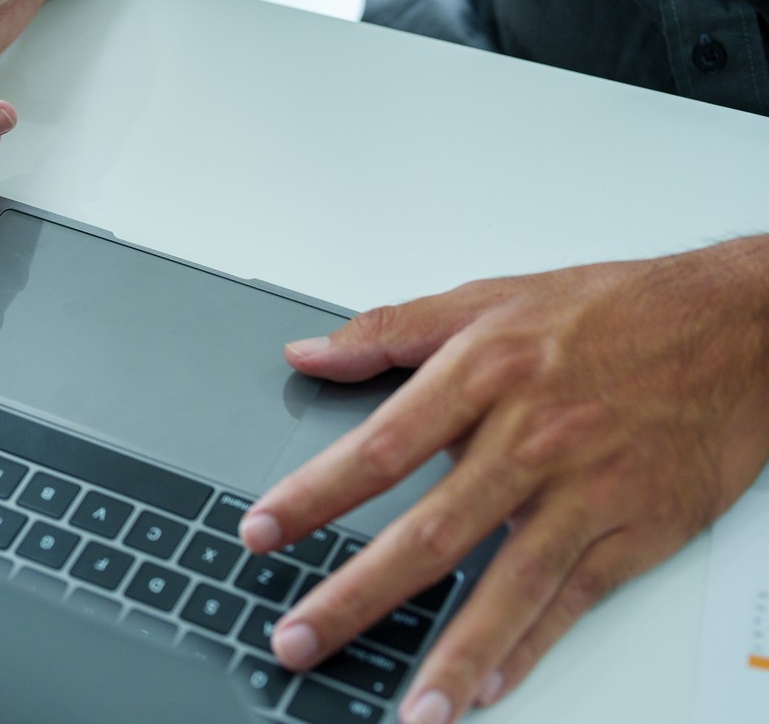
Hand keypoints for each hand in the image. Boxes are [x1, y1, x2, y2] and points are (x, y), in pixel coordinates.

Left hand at [238, 239, 768, 722]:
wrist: (736, 328)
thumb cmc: (612, 311)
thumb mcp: (489, 299)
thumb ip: (390, 330)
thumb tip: (307, 352)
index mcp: (482, 376)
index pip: (378, 448)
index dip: (313, 495)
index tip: (260, 531)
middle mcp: (529, 438)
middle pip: (428, 532)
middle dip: (355, 595)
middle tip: (299, 638)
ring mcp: (584, 492)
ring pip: (504, 585)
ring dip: (450, 654)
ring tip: (408, 708)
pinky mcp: (635, 529)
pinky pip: (571, 599)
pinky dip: (529, 647)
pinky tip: (489, 686)